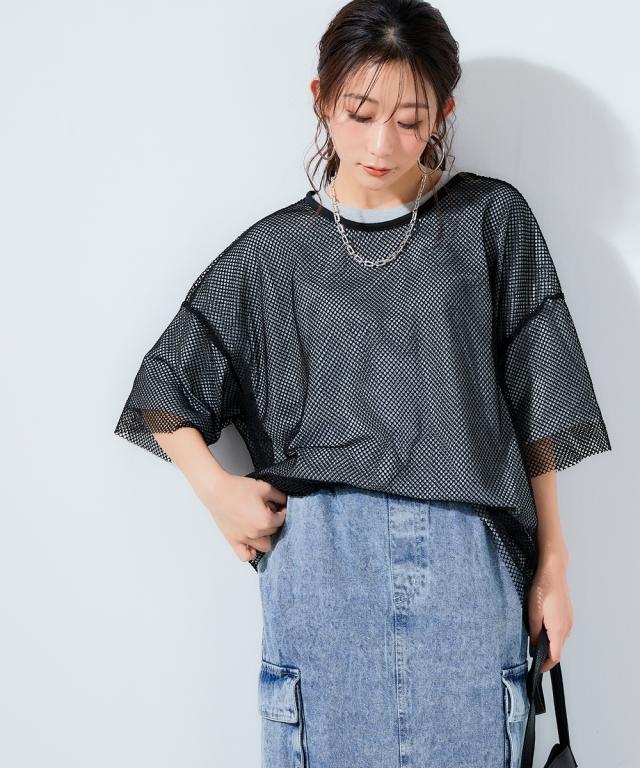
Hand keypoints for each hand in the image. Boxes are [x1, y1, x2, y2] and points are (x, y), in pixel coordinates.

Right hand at [195, 473, 287, 562]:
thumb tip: (286, 503)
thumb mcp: (265, 488)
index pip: (282, 520)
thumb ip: (279, 496)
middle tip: (267, 511)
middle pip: (274, 532)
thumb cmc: (238, 488)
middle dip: (273, 522)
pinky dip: (251, 552)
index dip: (282, 511)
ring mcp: (244, 539)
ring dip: (266, 537)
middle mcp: (256, 533)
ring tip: (261, 525)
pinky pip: (245, 556)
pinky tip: (252, 542)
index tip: (278, 507)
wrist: (217, 490)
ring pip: (264, 546)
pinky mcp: (233, 541)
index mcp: (266, 520)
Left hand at [527, 553, 572, 673]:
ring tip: (535, 642)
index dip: (546, 665)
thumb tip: (535, 646)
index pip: (555, 656)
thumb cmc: (542, 589)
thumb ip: (534, 632)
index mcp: (559, 629)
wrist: (554, 571)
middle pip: (558, 649)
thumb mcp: (533, 612)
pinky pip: (561, 630)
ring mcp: (569, 620)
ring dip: (550, 644)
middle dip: (547, 655)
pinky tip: (542, 628)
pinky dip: (553, 635)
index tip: (537, 669)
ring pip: (560, 639)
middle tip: (533, 657)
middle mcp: (567, 627)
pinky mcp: (568, 614)